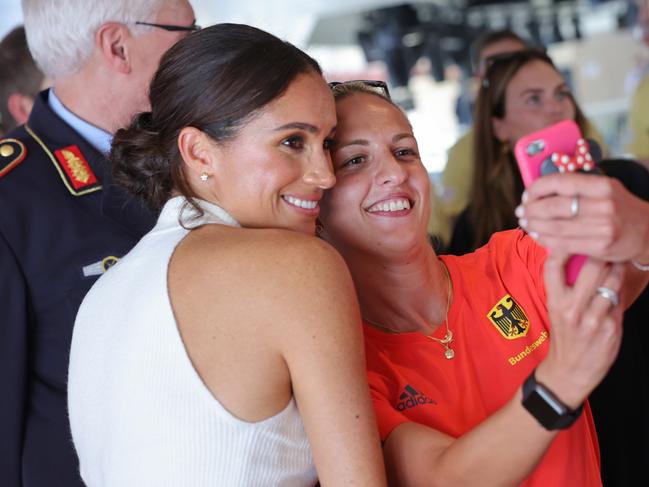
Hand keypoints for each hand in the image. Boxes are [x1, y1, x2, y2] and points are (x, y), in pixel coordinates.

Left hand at [517, 173, 648, 262]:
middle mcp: (603, 205)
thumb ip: (576, 187)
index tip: (526, 194)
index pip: (559, 182)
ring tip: (525, 222)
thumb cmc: (618, 207)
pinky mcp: (600, 246)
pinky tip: (536, 234)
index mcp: (602, 185)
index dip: (536, 188)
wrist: (647, 231)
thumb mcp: (604, 189)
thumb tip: (538, 190)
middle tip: (521, 211)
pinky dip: (544, 239)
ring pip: (555, 226)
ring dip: (534, 224)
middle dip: (531, 209)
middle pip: (554, 206)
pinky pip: (563, 243)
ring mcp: (602, 227)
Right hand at [536, 251, 623, 408]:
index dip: (562, 246)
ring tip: (617, 262)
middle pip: (590, 268)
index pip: (553, 266)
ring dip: (617, 269)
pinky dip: (620, 291)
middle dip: (601, 254)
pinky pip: (620, 300)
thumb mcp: (555, 311)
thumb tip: (576, 258)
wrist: (569, 371)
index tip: (572, 236)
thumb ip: (563, 287)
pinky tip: (618, 288)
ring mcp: (592, 319)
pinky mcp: (610, 328)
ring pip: (611, 282)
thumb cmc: (564, 337)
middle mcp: (571, 309)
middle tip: (607, 246)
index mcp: (554, 302)